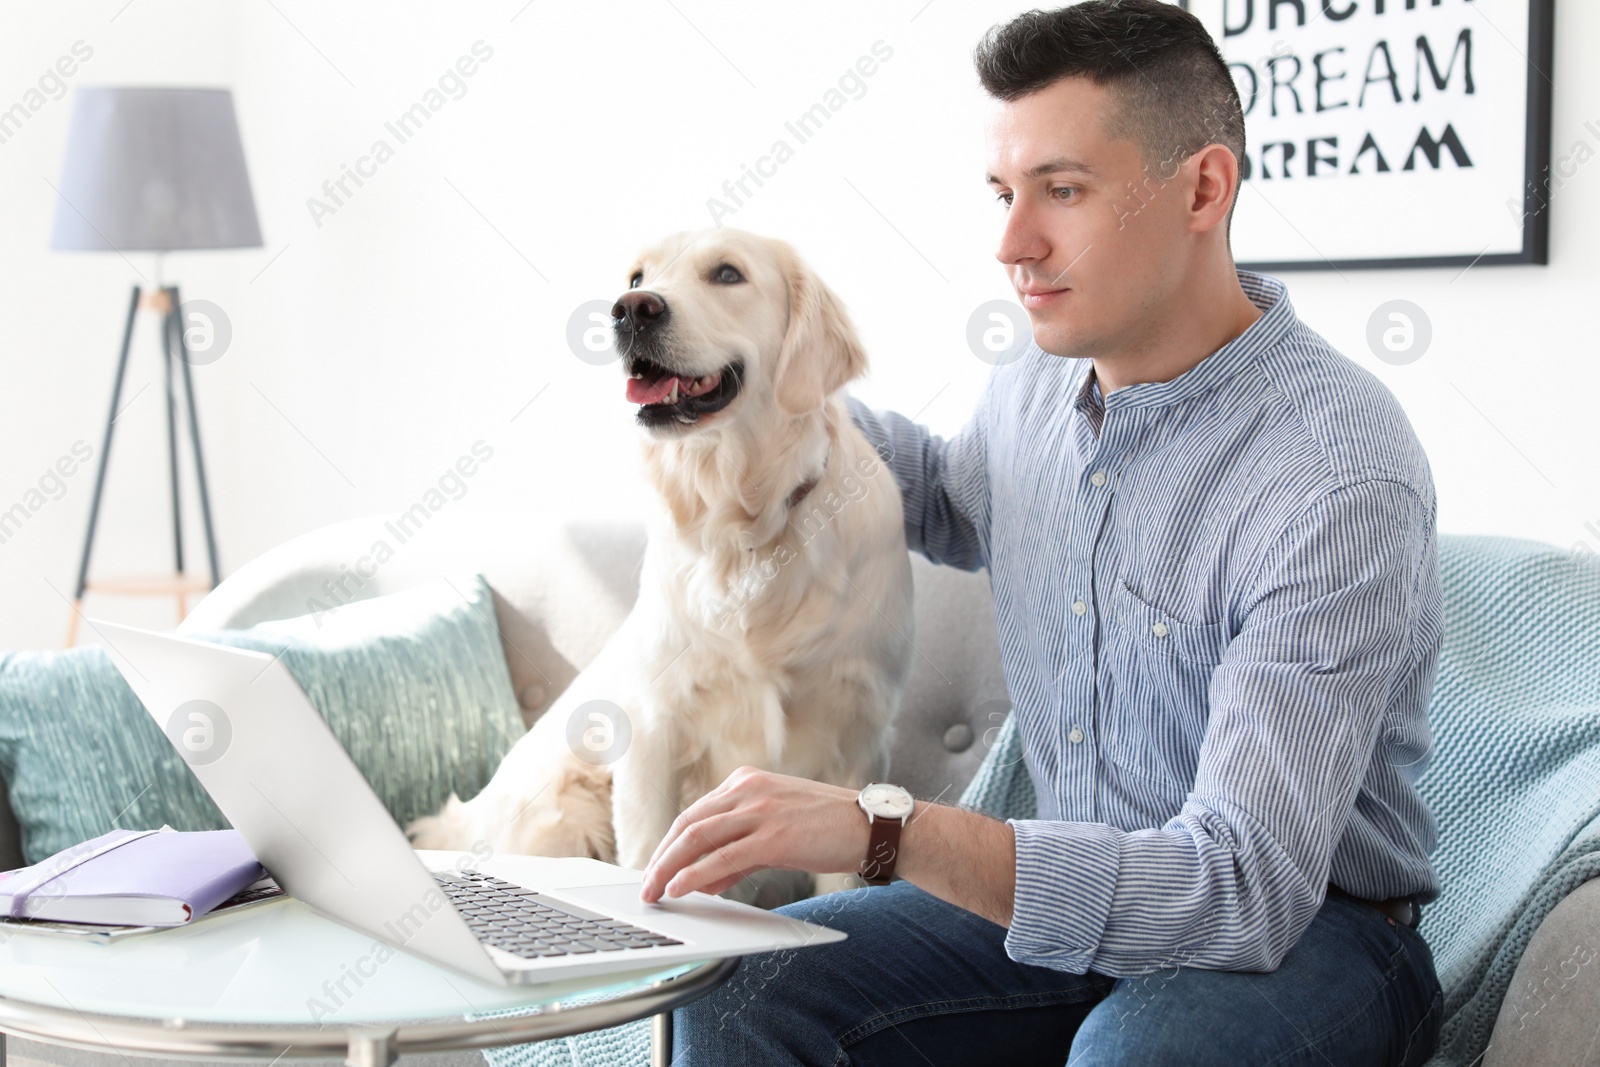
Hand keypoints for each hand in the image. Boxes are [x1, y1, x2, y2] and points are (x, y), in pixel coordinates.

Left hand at [639, 767, 867, 901]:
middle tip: (646, 885)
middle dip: (661, 857)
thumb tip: (704, 879)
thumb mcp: (776, 832)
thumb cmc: (827, 829)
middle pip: (688, 823)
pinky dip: (695, 874)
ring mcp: (761, 810)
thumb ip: (739, 852)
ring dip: (669, 867)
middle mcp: (749, 789)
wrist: (870, 826)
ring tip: (655, 891)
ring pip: (698, 837)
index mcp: (747, 782)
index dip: (669, 844)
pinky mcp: (774, 835)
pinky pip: (723, 856)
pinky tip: (680, 888)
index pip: (695, 814)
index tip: (654, 867)